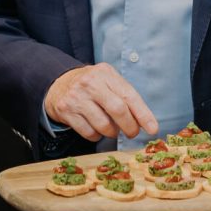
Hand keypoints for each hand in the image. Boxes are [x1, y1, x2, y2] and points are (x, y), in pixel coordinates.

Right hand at [43, 64, 158, 141]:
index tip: (153, 129)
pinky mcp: (65, 110)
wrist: (58, 84)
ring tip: (111, 129)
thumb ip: (124, 96)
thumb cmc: (91, 86)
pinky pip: (89, 133)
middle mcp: (90, 83)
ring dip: (112, 133)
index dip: (143, 114)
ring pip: (104, 125)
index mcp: (105, 73)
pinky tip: (96, 129)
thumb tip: (144, 122)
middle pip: (118, 110)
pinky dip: (96, 136)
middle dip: (130, 126)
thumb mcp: (107, 81)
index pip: (129, 96)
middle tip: (132, 133)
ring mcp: (76, 97)